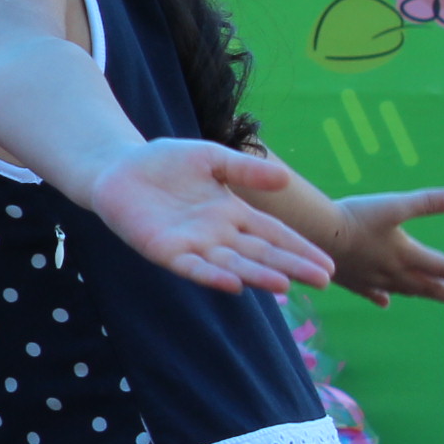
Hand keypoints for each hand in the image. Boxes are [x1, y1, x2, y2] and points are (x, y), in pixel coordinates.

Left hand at [86, 141, 335, 295]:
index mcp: (232, 214)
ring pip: (231, 264)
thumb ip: (245, 170)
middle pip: (260, 254)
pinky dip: (212, 276)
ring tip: (285, 285)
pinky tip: (233, 285)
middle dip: (291, 267)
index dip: (299, 249)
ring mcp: (192, 245)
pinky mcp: (164, 250)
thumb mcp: (212, 158)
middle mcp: (217, 235)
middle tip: (323, 281)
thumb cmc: (164, 161)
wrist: (116, 166)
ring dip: (257, 276)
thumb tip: (285, 179)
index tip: (327, 265)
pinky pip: (192, 267)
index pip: (273, 235)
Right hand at [325, 187, 443, 309]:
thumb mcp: (393, 205)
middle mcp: (393, 272)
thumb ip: (426, 202)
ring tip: (437, 299)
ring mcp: (372, 279)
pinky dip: (383, 298)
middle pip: (430, 287)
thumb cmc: (354, 217)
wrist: (313, 235)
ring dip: (426, 296)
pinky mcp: (351, 280)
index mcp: (407, 254)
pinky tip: (386, 303)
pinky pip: (373, 293)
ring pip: (406, 291)